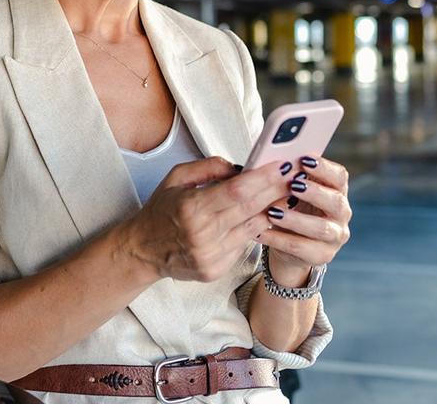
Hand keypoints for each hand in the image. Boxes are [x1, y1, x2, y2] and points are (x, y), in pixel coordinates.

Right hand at [119, 156, 296, 282]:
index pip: (237, 191)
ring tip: (285, 196)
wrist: (142, 250)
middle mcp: (202, 233)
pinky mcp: (216, 270)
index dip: (263, 179)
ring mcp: (211, 255)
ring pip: (253, 228)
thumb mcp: (175, 178)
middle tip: (295, 177)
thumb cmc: (160, 210)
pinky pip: (244, 245)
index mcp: (191, 207)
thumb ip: (208, 167)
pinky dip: (254, 229)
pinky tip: (260, 217)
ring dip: (272, 211)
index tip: (282, 166)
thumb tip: (240, 167)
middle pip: (251, 209)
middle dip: (276, 191)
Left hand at [257, 156, 351, 284]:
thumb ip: (289, 176)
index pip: (339, 177)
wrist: (290, 244)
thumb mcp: (292, 191)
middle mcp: (341, 213)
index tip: (304, 160)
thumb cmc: (290, 207)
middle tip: (293, 185)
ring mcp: (335, 236)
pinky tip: (260, 232)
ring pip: (320, 228)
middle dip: (314, 192)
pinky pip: (300, 248)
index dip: (324, 168)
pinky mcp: (322, 255)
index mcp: (336, 191)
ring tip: (273, 212)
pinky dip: (278, 239)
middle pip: (335, 202)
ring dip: (296, 219)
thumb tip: (274, 159)